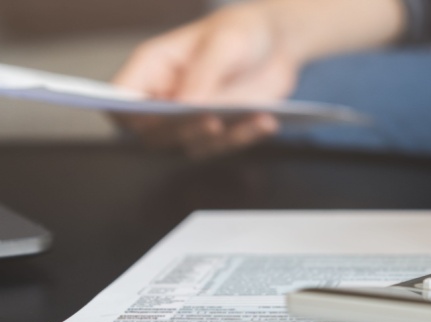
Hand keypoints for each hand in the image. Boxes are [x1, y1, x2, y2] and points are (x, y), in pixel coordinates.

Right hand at [113, 2, 297, 157]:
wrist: (275, 42)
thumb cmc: (240, 31)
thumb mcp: (225, 42)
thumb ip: (204, 73)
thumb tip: (186, 106)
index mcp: (153, 67)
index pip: (121, 101)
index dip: (128, 116)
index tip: (153, 118)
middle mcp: (167, 98)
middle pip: (154, 133)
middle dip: (183, 130)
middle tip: (212, 120)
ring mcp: (192, 118)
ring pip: (192, 145)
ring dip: (222, 138)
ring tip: (253, 117)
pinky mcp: (219, 131)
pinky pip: (226, 145)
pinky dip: (247, 136)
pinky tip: (266, 121)